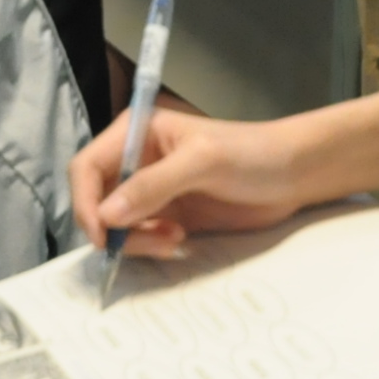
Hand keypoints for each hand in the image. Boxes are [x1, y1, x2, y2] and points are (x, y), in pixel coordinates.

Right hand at [71, 106, 308, 258]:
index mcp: (136, 132)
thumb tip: (107, 215)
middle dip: (113, 227)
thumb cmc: (251, 154)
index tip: (102, 234)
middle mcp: (137, 160)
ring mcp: (151, 190)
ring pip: (115, 224)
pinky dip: (149, 245)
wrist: (292, 175)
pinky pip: (138, 237)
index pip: (87, 166)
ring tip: (171, 239)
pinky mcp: (166, 215)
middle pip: (96, 199)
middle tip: (147, 242)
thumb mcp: (203, 162)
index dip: (86, 200)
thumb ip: (154, 185)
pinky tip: (178, 240)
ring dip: (135, 240)